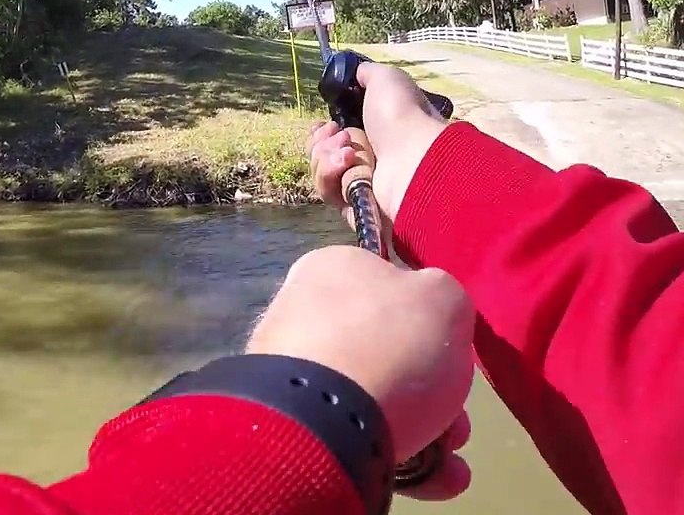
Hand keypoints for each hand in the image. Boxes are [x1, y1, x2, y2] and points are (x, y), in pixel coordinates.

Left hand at [247, 246, 474, 500]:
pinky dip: (398, 456)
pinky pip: (354, 434)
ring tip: (451, 463)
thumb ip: (443, 298)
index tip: (455, 356)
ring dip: (427, 433)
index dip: (430, 323)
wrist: (322, 417)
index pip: (386, 286)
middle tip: (458, 423)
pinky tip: (435, 479)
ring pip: (376, 399)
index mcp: (330, 269)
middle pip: (387, 353)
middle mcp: (302, 314)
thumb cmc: (390, 345)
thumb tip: (428, 312)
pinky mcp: (292, 422)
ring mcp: (291, 371)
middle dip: (435, 393)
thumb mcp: (444, 298)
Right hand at [306, 62, 448, 222]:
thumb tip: (355, 73)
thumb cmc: (403, 118)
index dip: (322, 131)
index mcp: (375, 135)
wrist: (415, 160)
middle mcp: (367, 161)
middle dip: (321, 141)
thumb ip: (367, 74)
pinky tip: (347, 163)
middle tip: (336, 133)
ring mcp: (360, 186)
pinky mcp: (353, 208)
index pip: (334, 137)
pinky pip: (328, 190)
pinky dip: (331, 173)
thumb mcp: (387, 80)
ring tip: (347, 150)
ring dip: (325, 156)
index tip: (322, 124)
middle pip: (321, 153)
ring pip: (320, 171)